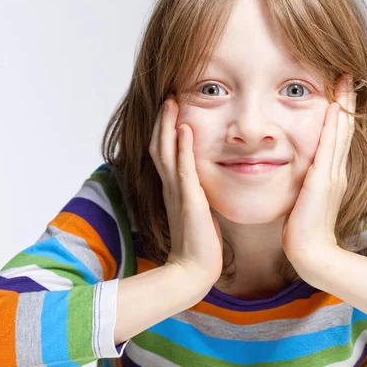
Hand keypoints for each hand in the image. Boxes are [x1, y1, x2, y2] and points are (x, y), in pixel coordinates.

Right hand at [148, 96, 223, 286]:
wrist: (195, 270)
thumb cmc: (200, 245)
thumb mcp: (198, 213)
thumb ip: (197, 196)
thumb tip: (205, 185)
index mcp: (173, 190)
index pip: (165, 154)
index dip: (165, 131)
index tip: (171, 109)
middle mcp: (171, 188)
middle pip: (160, 146)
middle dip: (162, 121)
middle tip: (167, 96)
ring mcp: (178, 193)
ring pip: (167, 152)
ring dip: (168, 126)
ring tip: (171, 102)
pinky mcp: (190, 200)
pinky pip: (184, 169)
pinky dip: (184, 147)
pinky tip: (185, 128)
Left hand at [281, 74, 356, 279]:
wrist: (310, 251)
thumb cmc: (304, 228)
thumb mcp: (306, 198)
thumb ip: (306, 182)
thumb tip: (299, 171)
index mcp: (332, 173)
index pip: (338, 135)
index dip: (341, 112)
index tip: (339, 89)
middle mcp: (336, 169)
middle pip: (345, 128)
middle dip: (346, 101)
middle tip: (348, 75)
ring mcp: (333, 173)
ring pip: (341, 132)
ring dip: (343, 105)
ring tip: (345, 81)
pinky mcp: (324, 180)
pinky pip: (329, 145)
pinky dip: (334, 125)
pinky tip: (334, 106)